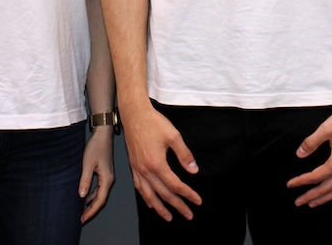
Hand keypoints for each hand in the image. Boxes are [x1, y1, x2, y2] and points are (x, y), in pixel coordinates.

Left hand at [79, 127, 115, 222]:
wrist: (103, 134)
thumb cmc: (96, 147)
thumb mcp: (88, 164)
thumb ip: (85, 180)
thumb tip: (82, 196)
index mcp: (107, 179)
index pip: (100, 200)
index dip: (91, 211)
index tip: (83, 219)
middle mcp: (109, 180)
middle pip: (101, 200)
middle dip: (92, 210)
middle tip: (81, 218)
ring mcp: (107, 176)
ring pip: (100, 194)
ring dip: (92, 203)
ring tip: (82, 210)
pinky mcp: (104, 173)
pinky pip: (99, 188)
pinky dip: (92, 195)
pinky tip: (85, 197)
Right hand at [124, 104, 200, 220]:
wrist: (134, 114)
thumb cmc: (153, 123)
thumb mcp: (173, 136)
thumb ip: (184, 154)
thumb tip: (193, 170)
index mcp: (156, 163)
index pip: (175, 185)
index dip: (188, 194)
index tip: (197, 201)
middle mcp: (145, 170)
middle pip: (163, 194)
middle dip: (177, 206)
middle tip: (188, 214)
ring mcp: (137, 169)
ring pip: (149, 195)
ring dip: (160, 208)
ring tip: (168, 217)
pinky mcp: (133, 166)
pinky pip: (139, 187)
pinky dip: (146, 198)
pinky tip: (150, 203)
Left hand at [286, 98, 331, 206]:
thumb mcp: (325, 129)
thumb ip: (311, 143)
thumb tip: (299, 154)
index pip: (316, 176)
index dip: (302, 181)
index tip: (291, 184)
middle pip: (327, 188)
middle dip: (311, 196)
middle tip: (299, 201)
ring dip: (325, 199)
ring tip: (313, 203)